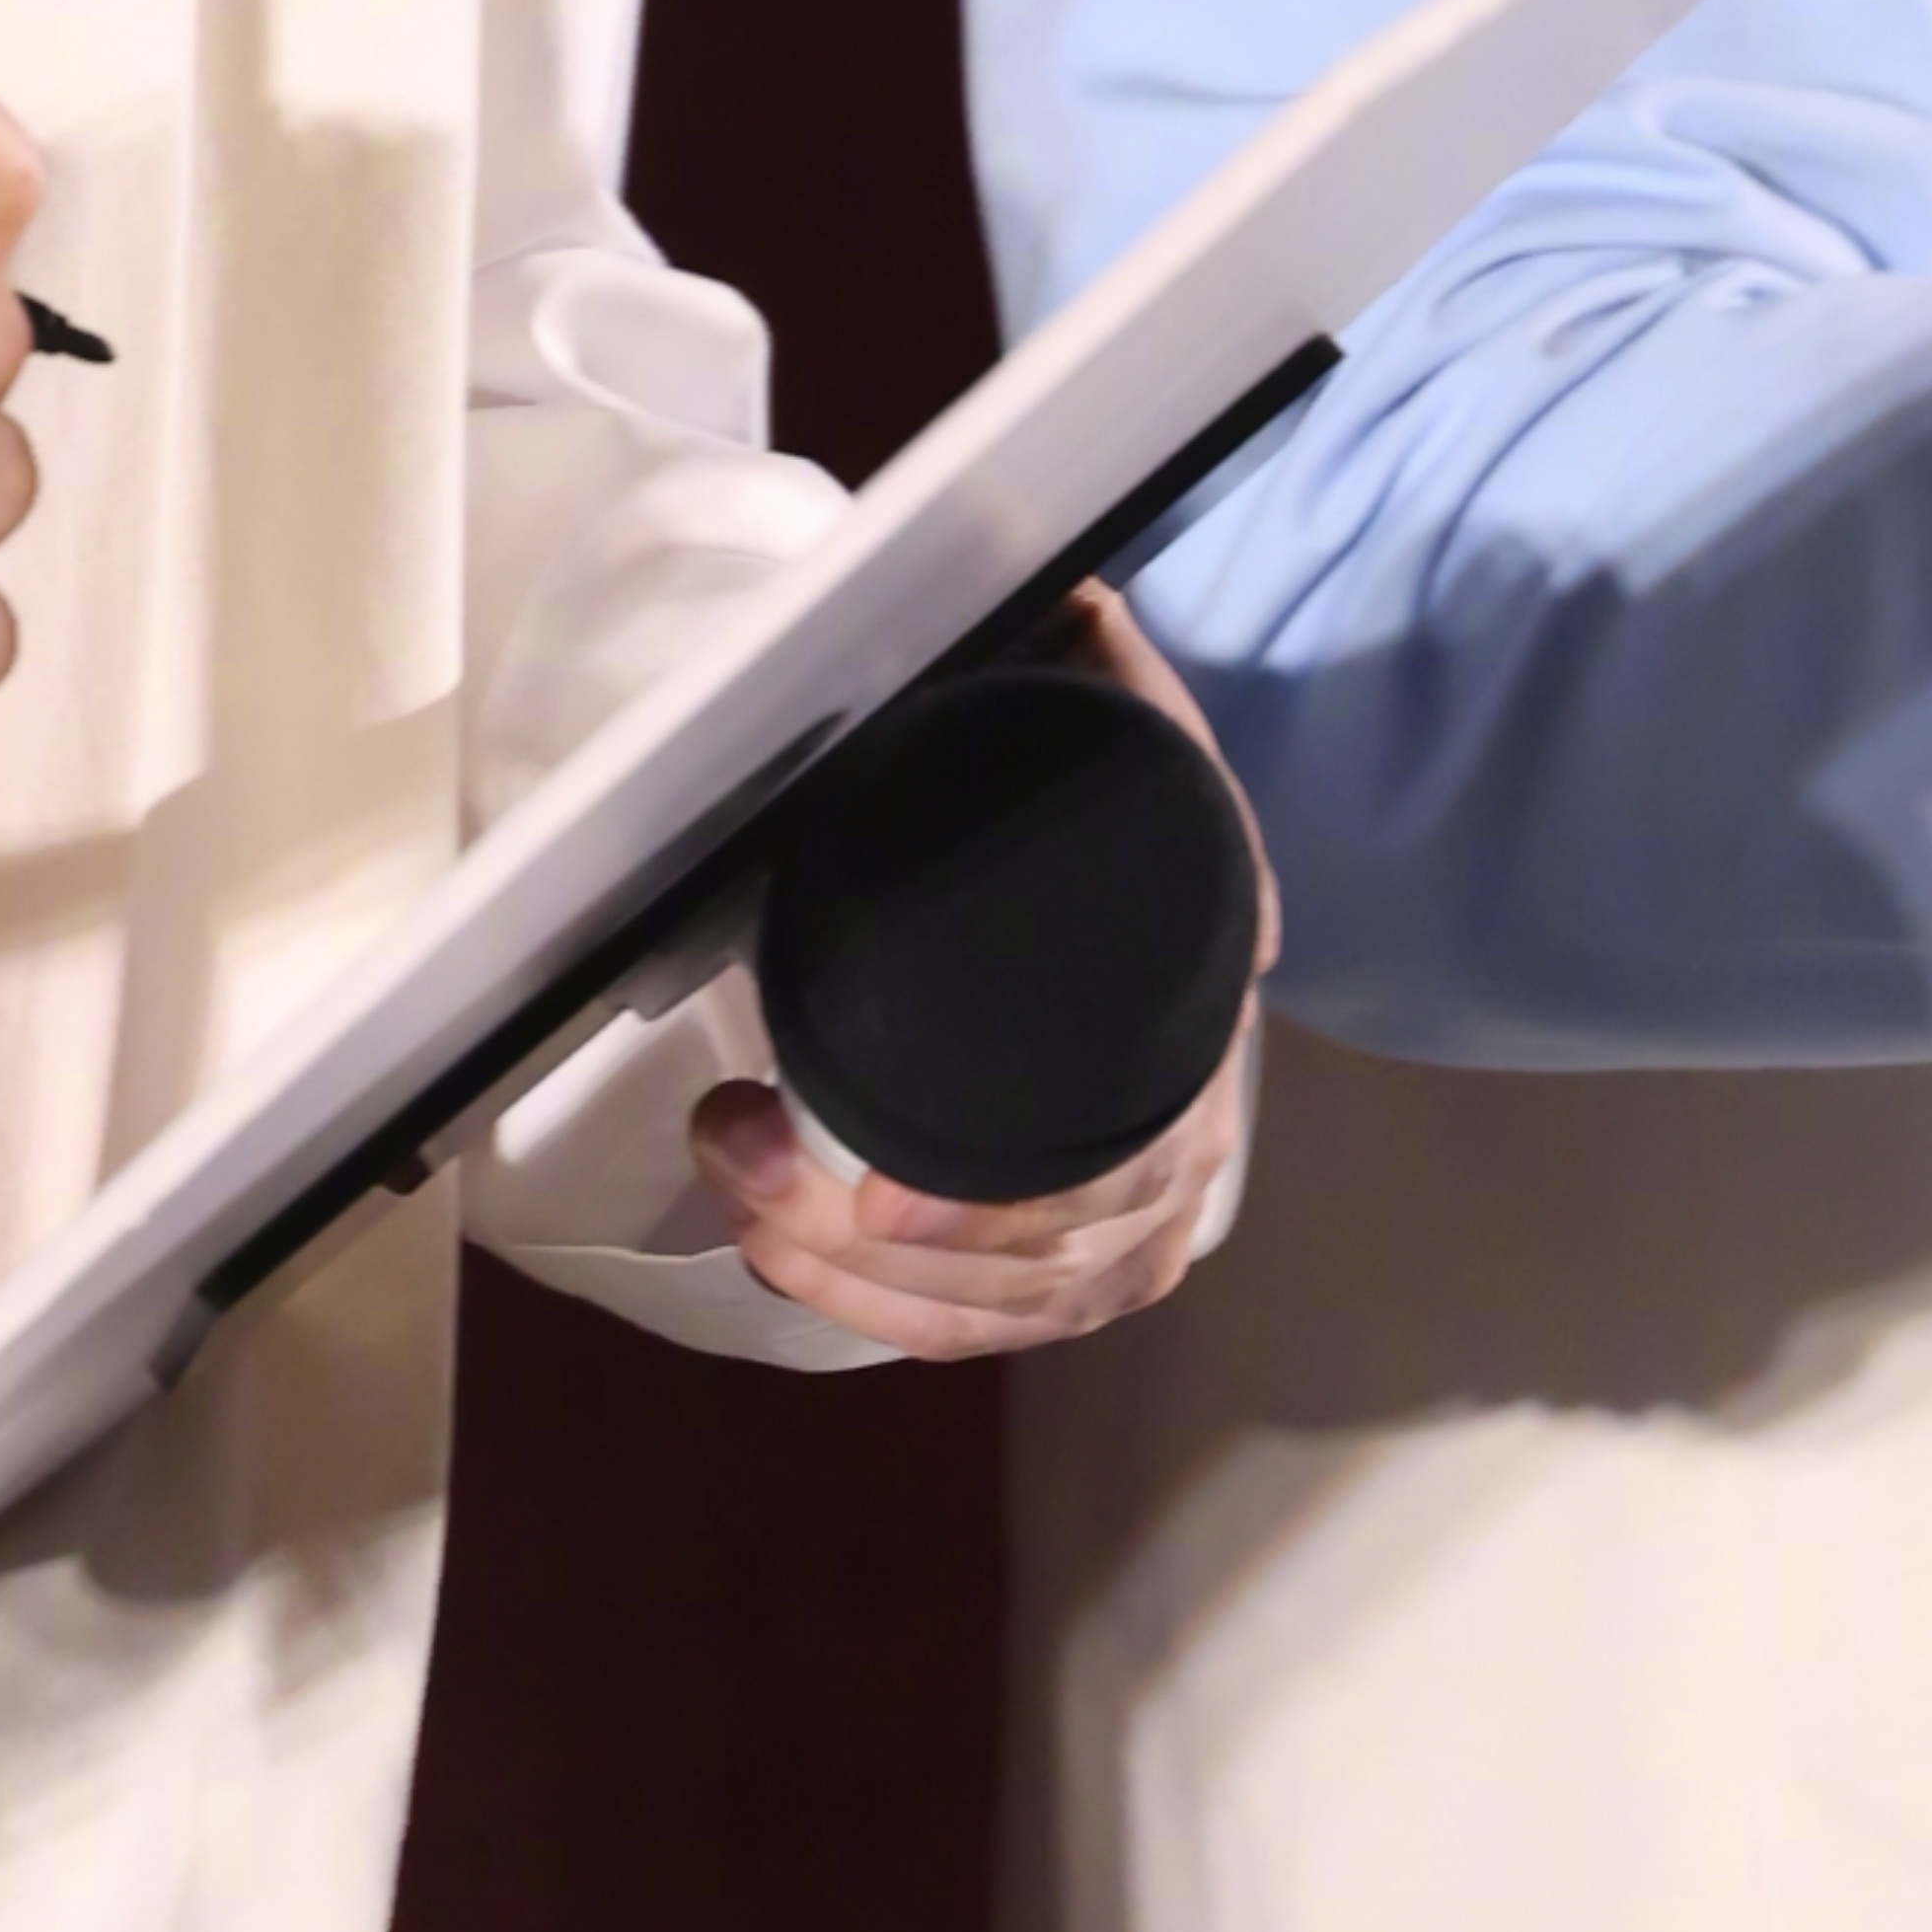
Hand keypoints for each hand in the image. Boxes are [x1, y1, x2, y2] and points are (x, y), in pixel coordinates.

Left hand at [684, 581, 1277, 1354]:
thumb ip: (1096, 677)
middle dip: (865, 1233)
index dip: (993, 1204)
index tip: (877, 1193)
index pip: (1118, 1166)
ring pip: (1001, 1301)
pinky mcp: (1084, 1251)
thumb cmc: (1111, 794)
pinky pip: (992, 1319)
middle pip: (1033, 1253)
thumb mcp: (1120, 726)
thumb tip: (1061, 613)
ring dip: (850, 1276)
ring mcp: (1139, 1210)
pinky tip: (787, 1260)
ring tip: (735, 1186)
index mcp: (1196, 1019)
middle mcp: (1182, 1137)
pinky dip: (887, 1312)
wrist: (1156, 858)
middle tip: (736, 1144)